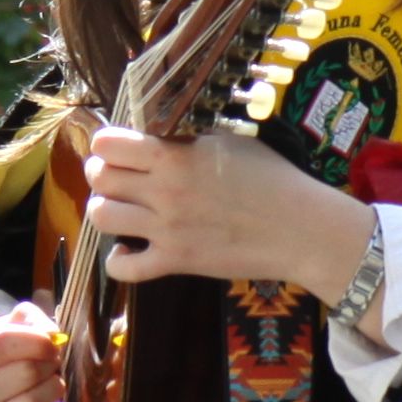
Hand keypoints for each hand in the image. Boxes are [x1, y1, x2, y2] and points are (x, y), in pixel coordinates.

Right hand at [0, 302, 96, 401]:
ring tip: (52, 382)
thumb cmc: (5, 360)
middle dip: (49, 363)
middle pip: (26, 373)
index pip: (3, 344)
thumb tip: (51, 332)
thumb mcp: (7, 330)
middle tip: (52, 362)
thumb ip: (27, 319)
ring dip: (54, 388)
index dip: (36, 339)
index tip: (50, 341)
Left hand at [81, 128, 377, 298]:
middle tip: (116, 177)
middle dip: (101, 174)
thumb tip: (156, 133)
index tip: (117, 149)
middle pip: (99, 178)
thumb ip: (188, 138)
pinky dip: (118, 260)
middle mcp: (164, 190)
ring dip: (105, 210)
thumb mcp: (230, 141)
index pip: (108, 144)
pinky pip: (124, 267)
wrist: (302, 228)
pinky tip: (130, 249)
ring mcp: (167, 229)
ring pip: (101, 217)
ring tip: (122, 210)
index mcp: (176, 155)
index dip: (106, 145)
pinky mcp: (176, 262)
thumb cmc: (274, 179)